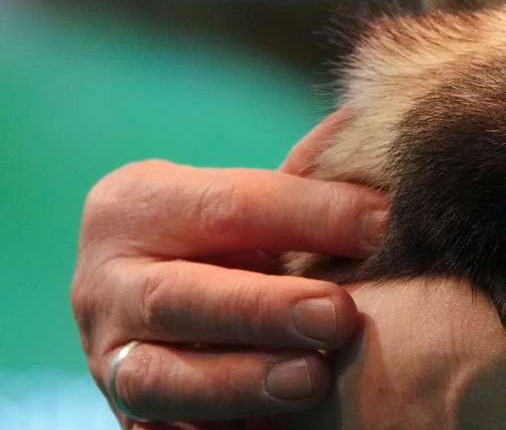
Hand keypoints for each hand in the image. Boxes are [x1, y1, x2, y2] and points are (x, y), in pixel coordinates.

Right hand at [72, 113, 389, 428]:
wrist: (183, 309)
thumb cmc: (237, 240)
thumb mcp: (256, 201)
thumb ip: (309, 177)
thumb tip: (383, 121)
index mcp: (135, 204)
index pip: (228, 204)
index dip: (311, 214)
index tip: (385, 225)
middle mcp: (105, 281)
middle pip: (179, 297)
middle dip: (263, 309)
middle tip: (340, 314)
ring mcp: (109, 357)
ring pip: (160, 378)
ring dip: (240, 381)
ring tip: (314, 379)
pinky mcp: (129, 419)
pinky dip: (220, 428)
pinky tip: (277, 427)